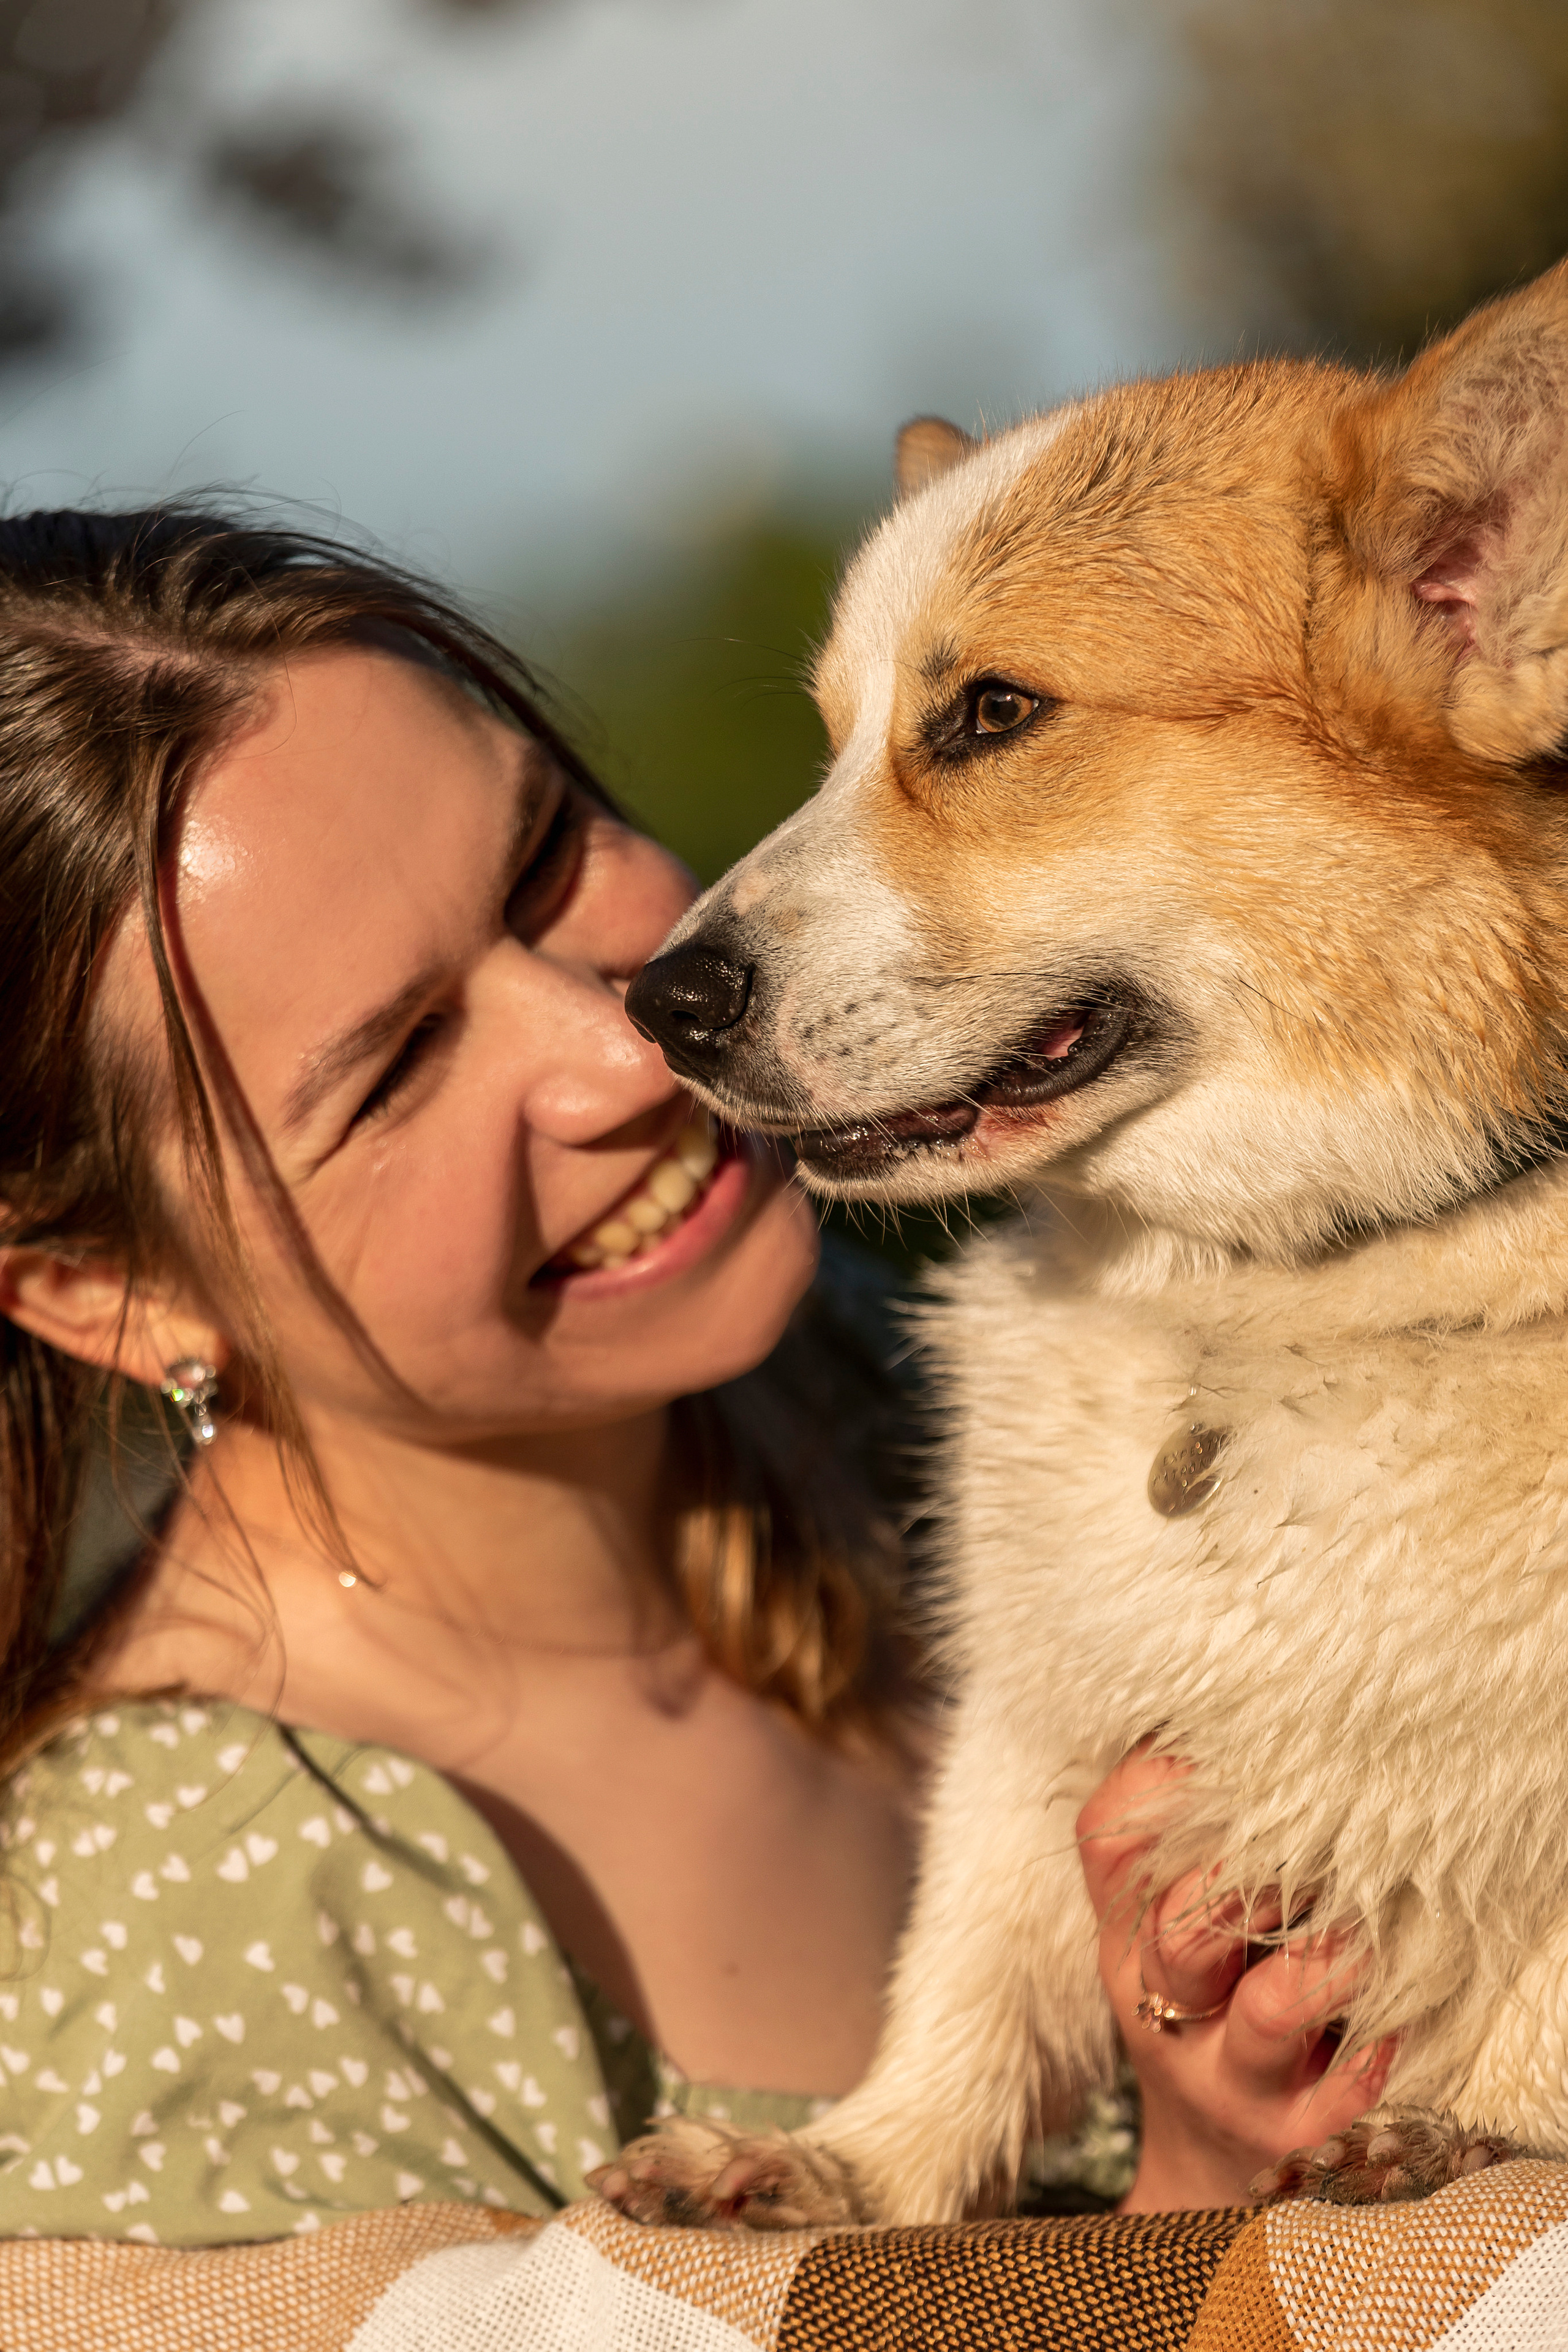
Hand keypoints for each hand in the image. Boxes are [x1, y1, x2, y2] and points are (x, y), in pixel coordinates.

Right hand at [1075, 1749, 1395, 2211]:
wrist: (1212, 2166)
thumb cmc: (1206, 2010)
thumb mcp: (1165, 1929)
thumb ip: (1181, 1835)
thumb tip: (1223, 1719)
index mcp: (1123, 1937)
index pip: (1110, 1841)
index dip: (1161, 1781)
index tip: (1224, 1746)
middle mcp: (1163, 2006)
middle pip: (1179, 1927)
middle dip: (1247, 1874)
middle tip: (1309, 1833)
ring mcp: (1232, 2076)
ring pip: (1269, 2009)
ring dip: (1324, 1957)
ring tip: (1363, 1930)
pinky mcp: (1299, 2133)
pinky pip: (1347, 2086)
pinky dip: (1377, 2042)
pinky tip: (1394, 2017)